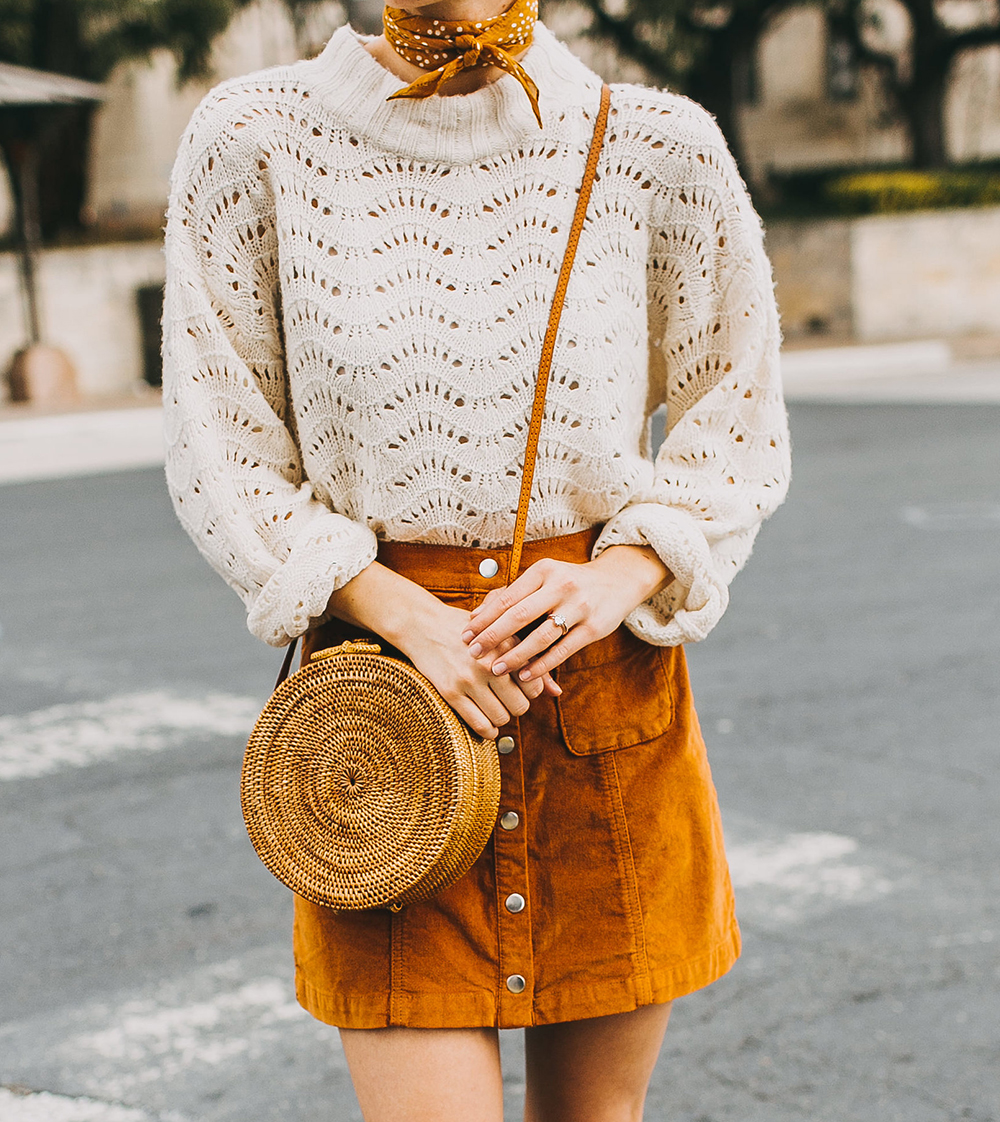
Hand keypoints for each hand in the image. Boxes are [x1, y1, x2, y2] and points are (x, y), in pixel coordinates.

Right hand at [324, 561, 560, 739]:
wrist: (423, 625)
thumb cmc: (467, 630)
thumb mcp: (500, 636)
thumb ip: (529, 661)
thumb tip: (557, 693)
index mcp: (505, 645)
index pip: (534, 685)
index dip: (529, 690)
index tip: (519, 686)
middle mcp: (490, 664)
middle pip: (521, 706)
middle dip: (516, 706)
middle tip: (507, 698)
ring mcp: (469, 679)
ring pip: (502, 718)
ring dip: (501, 718)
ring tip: (494, 707)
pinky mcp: (451, 692)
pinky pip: (480, 725)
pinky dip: (488, 731)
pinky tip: (487, 724)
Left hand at [461, 545, 670, 682]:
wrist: (617, 581)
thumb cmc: (569, 583)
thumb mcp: (543, 579)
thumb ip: (512, 595)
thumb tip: (476, 616)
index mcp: (544, 570)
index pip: (507, 597)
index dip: (484, 618)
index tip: (465, 634)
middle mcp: (561, 585)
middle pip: (519, 615)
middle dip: (493, 637)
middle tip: (473, 653)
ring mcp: (579, 607)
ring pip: (540, 636)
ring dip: (515, 656)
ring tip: (496, 670)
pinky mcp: (593, 628)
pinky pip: (562, 650)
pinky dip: (541, 665)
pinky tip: (524, 675)